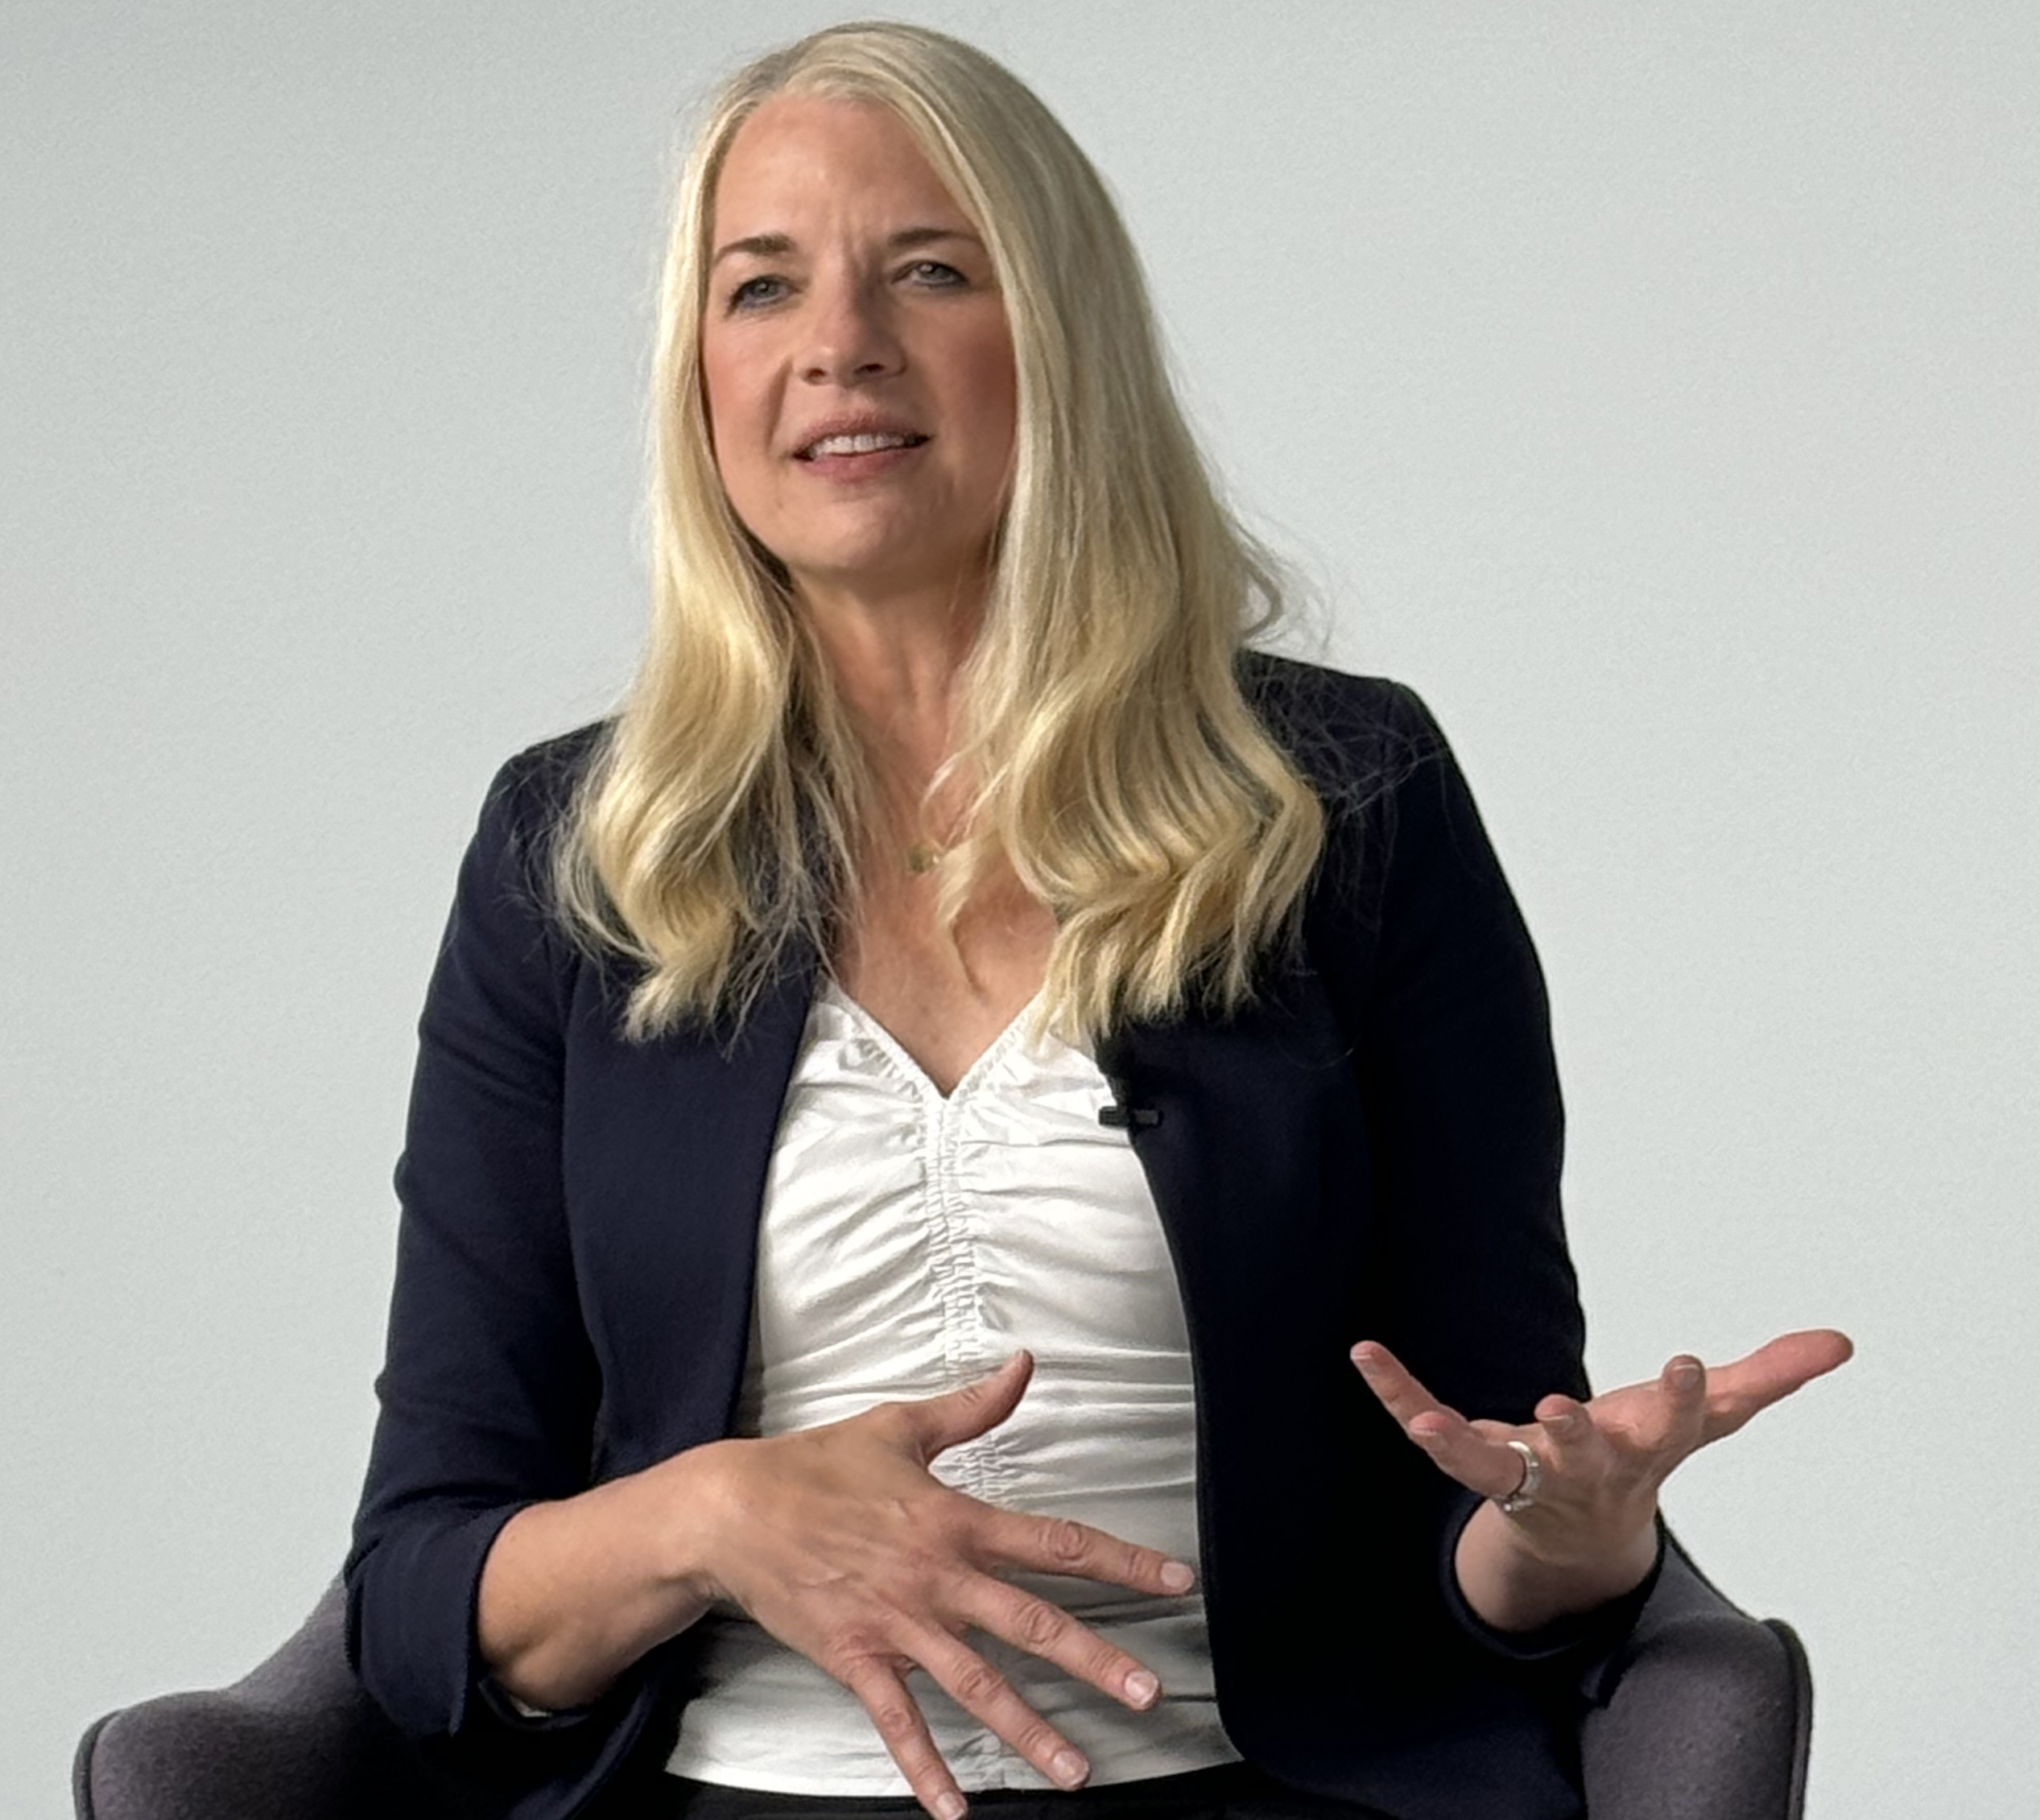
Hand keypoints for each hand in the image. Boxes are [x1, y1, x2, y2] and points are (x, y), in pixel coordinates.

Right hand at [684, 1351, 1193, 1819]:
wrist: (735, 1509)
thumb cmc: (818, 1464)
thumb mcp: (902, 1425)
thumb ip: (972, 1406)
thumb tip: (1023, 1365)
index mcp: (955, 1520)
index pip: (1054, 1542)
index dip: (1120, 1561)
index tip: (1174, 1582)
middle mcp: (937, 1577)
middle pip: (1032, 1623)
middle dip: (1096, 1660)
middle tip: (1148, 1693)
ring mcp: (898, 1624)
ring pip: (977, 1684)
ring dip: (1030, 1729)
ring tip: (1078, 1769)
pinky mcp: (857, 1658)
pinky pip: (898, 1722)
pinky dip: (926, 1767)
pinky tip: (955, 1807)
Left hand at [1349, 1329, 1852, 1627]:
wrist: (1581, 1531)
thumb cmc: (1641, 1452)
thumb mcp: (1708, 1415)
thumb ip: (1768, 1375)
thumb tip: (1841, 1340)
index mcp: (1644, 1448)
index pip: (1671, 1424)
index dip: (1679, 1396)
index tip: (1685, 1362)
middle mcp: (1584, 1469)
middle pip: (1581, 1457)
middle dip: (1575, 1438)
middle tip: (1560, 1409)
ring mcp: (1525, 1473)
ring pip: (1493, 1468)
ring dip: (1462, 1446)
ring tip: (1433, 1422)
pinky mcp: (1477, 1464)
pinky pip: (1427, 1431)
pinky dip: (1397, 1395)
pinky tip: (1365, 1353)